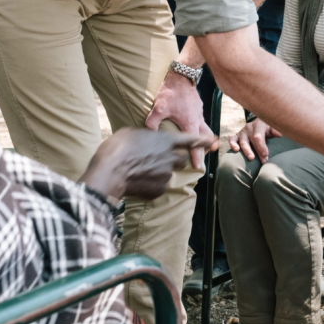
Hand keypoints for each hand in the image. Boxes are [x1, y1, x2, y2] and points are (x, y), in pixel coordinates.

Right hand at [81, 127, 217, 201]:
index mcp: (165, 141)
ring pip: (167, 174)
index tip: (213, 141)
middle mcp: (170, 158)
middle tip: (157, 162)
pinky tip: (136, 183)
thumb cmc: (117, 148)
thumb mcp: (130, 133)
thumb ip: (145, 137)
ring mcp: (166, 175)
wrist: (109, 172)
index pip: (190, 140)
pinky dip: (150, 187)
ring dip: (159, 174)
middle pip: (181, 160)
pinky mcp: (159, 190)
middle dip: (173, 161)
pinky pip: (158, 188)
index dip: (202, 140)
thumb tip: (145, 141)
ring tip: (140, 173)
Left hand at [145, 71, 214, 168]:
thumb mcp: (159, 108)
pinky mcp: (198, 106)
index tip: (198, 167)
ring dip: (204, 136)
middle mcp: (197, 119)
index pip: (194, 144)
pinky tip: (193, 124)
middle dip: (207, 147)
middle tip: (208, 154)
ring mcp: (199, 112)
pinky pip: (201, 119)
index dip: (196, 156)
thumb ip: (153, 122)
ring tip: (203, 142)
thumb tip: (148, 132)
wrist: (182, 75)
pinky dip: (200, 126)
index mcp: (189, 123)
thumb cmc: (172, 92)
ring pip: (205, 128)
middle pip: (205, 137)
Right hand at [229, 118, 281, 162]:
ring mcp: (242, 132)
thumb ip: (275, 131)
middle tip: (263, 160)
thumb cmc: (267, 129)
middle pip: (252, 140)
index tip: (266, 155)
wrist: (259, 124)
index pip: (259, 136)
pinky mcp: (236, 136)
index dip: (261, 146)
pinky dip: (232, 144)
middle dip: (257, 151)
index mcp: (259, 125)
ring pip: (242, 141)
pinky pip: (232, 139)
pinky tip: (236, 150)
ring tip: (251, 158)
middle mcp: (249, 128)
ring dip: (246, 150)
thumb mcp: (272, 128)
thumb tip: (279, 134)